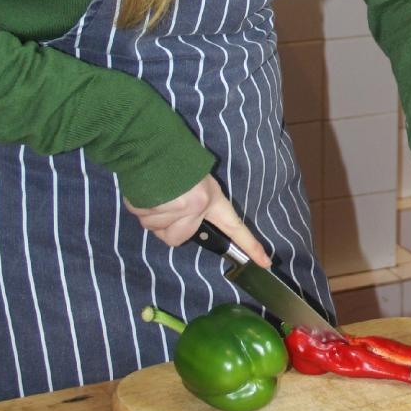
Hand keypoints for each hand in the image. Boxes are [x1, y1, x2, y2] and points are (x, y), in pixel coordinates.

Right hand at [124, 173, 270, 267]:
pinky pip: (144, 222)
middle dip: (172, 225)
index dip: (250, 245)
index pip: (235, 226)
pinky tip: (148, 193)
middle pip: (180, 237)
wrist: (152, 147)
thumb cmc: (178, 165)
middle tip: (171, 201)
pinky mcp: (147, 210)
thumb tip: (183, 226)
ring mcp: (171, 209)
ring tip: (158, 193)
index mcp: (211, 199)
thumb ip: (198, 207)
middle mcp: (194, 207)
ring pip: (159, 231)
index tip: (266, 263)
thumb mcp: (199, 183)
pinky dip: (143, 211)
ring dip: (156, 217)